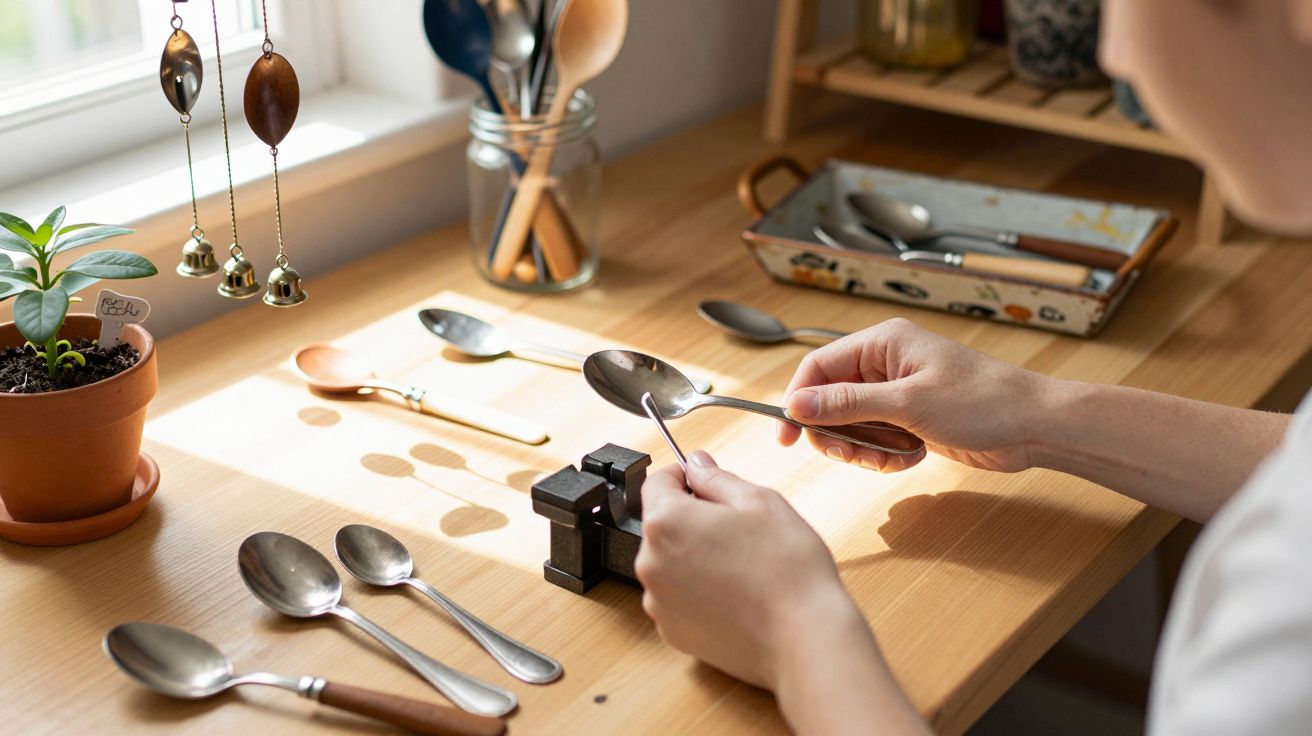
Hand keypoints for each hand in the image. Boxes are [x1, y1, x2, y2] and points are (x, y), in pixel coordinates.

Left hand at [635, 452, 869, 689]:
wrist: (803, 638)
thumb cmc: (786, 568)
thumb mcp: (759, 500)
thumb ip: (716, 478)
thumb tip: (695, 464)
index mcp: (667, 522)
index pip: (657, 482)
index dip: (683, 476)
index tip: (703, 481)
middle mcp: (651, 563)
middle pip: (663, 525)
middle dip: (693, 519)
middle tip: (738, 529)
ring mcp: (658, 602)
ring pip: (670, 562)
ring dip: (694, 556)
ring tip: (740, 566)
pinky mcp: (672, 631)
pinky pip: (678, 597)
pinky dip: (698, 591)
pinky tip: (734, 594)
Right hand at [780, 318, 1053, 472]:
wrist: (1035, 427)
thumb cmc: (982, 402)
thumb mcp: (907, 404)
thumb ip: (846, 404)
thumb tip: (795, 405)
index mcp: (882, 343)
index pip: (817, 368)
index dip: (797, 401)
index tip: (787, 437)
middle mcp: (885, 363)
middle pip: (829, 400)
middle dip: (838, 433)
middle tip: (856, 456)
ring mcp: (898, 392)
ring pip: (851, 425)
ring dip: (864, 449)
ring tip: (893, 458)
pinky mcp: (911, 418)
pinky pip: (876, 439)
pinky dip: (886, 455)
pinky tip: (912, 456)